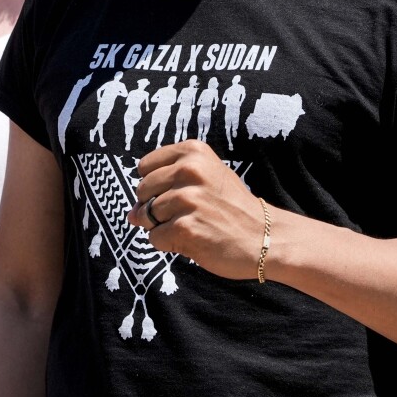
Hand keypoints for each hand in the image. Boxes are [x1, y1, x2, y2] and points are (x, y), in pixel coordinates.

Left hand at [127, 140, 266, 279]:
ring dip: (163, 227)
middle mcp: (189, 170)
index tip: (175, 193)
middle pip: (142, 191)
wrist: (265, 237)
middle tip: (184, 214)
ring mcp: (187, 199)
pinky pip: (155, 238)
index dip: (155, 184)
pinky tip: (192, 240)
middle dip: (154, 207)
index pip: (145, 166)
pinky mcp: (186, 227)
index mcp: (193, 152)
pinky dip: (168, 244)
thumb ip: (169, 183)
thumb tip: (130, 213)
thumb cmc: (233, 208)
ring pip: (146, 216)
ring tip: (191, 226)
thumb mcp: (208, 176)